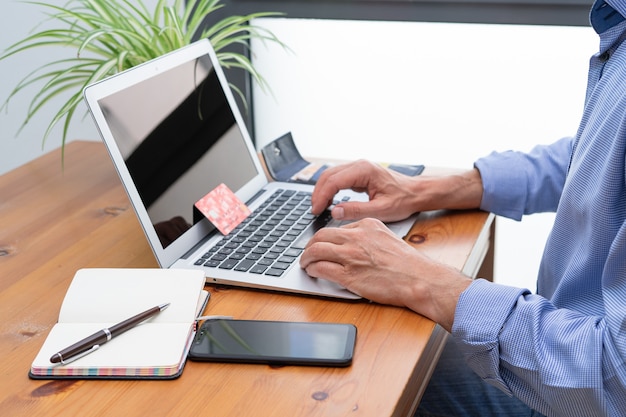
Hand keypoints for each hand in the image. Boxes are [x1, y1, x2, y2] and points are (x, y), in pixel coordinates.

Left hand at [300, 218, 471, 330]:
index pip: (336, 227)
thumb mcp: (386, 236)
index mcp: (367, 225)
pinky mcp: (349, 276)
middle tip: (307, 252)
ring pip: (316, 251)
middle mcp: (357, 237)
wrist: (419, 279)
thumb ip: (366, 236)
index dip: (324, 238)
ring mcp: (352, 256)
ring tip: (305, 263)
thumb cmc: (407, 263)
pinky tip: (312, 272)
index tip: (320, 243)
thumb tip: (348, 242)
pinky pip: (321, 269)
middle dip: (309, 245)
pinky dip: (312, 269)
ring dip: (306, 258)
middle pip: (321, 236)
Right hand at [311, 160, 483, 221]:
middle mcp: (360, 165)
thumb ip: (357, 210)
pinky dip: (330, 189)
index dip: (321, 196)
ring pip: (331, 175)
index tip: (316, 210)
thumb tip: (335, 212)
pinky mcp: (359, 173)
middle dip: (318, 193)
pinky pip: (338, 178)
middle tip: (314, 210)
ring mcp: (359, 168)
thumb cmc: (403, 200)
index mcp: (364, 171)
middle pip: (328, 175)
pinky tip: (329, 202)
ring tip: (319, 208)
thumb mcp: (381, 210)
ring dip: (322, 190)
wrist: (416, 193)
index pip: (333, 181)